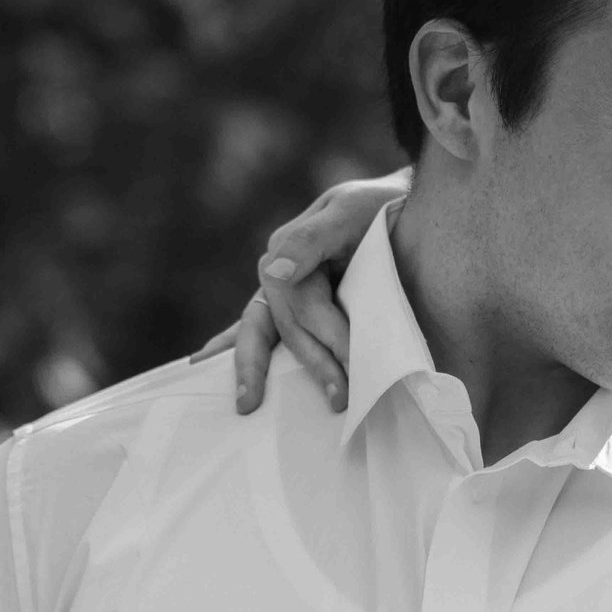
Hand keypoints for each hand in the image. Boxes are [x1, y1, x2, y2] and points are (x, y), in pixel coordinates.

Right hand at [190, 168, 409, 413]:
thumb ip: (311, 239)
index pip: (307, 307)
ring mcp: (281, 294)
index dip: (332, 338)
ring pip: (267, 336)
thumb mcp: (351, 211)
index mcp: (286, 250)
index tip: (357, 366)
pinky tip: (209, 369)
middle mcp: (278, 275)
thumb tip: (275, 273)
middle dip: (314, 364)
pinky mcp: (294, 308)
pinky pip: (263, 334)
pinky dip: (242, 352)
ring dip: (261, 371)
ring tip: (251, 405)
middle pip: (288, 328)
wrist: (401, 207)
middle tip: (340, 400)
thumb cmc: (381, 207)